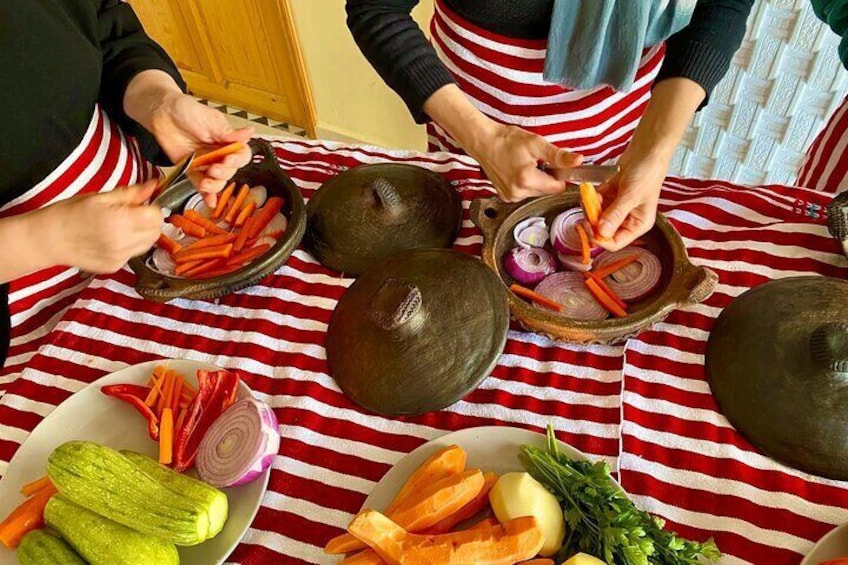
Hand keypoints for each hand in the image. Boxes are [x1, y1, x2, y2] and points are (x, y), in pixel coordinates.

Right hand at [41, 181, 163, 272]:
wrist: (49, 238)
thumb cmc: (70, 214)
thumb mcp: (100, 197)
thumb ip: (130, 193)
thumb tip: (152, 185)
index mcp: (120, 221)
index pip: (155, 217)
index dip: (151, 208)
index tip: (141, 205)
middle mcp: (123, 242)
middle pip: (155, 232)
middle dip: (149, 222)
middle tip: (133, 214)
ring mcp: (119, 257)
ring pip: (147, 245)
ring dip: (142, 234)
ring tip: (122, 226)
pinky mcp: (115, 266)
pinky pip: (133, 254)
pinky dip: (129, 245)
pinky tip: (113, 238)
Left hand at [149, 92, 252, 205]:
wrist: (161, 114)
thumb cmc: (185, 110)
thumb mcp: (209, 118)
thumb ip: (227, 131)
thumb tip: (249, 132)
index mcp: (227, 140)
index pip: (242, 154)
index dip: (238, 160)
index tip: (228, 159)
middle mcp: (219, 153)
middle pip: (231, 171)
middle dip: (223, 173)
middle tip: (213, 169)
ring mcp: (206, 163)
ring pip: (218, 181)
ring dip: (215, 185)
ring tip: (205, 182)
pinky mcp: (193, 171)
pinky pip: (202, 186)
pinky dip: (207, 195)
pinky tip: (210, 201)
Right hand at [421, 85, 582, 201]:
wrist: (483, 142)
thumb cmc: (506, 140)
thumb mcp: (536, 143)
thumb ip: (558, 155)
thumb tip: (578, 161)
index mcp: (526, 180)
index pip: (557, 187)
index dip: (559, 175)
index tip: (552, 163)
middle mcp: (518, 193)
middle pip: (547, 191)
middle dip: (547, 177)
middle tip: (536, 161)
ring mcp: (510, 196)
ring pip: (537, 192)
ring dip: (536, 180)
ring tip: (524, 165)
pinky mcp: (506, 196)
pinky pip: (525, 193)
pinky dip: (526, 183)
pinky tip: (517, 171)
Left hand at [595, 147, 670, 249]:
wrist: (646, 151)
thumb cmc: (647, 173)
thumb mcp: (631, 196)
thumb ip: (615, 214)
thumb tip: (601, 232)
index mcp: (637, 225)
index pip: (615, 243)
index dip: (599, 239)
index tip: (587, 227)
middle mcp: (627, 220)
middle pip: (603, 232)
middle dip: (592, 222)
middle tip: (586, 210)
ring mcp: (617, 209)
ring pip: (596, 218)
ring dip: (591, 208)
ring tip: (594, 195)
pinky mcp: (609, 198)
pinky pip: (595, 204)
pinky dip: (591, 199)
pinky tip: (595, 191)